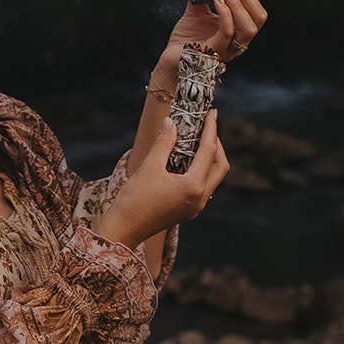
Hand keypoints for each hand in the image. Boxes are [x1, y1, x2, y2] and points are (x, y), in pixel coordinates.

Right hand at [94, 110, 229, 250]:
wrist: (123, 230)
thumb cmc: (133, 201)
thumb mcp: (148, 167)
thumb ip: (163, 143)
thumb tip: (171, 122)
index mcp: (193, 187)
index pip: (208, 151)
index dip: (211, 129)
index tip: (212, 112)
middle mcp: (199, 199)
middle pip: (220, 166)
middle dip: (216, 145)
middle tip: (207, 127)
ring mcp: (195, 207)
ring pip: (213, 178)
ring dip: (210, 158)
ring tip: (198, 141)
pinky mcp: (187, 211)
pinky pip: (203, 187)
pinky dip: (200, 171)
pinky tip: (187, 161)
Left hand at [161, 0, 268, 73]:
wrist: (170, 59)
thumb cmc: (185, 39)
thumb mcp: (194, 10)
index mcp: (239, 27)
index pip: (253, 3)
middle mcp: (239, 40)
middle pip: (258, 16)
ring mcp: (229, 48)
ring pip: (250, 27)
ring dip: (240, 4)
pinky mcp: (215, 53)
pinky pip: (227, 33)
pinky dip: (225, 14)